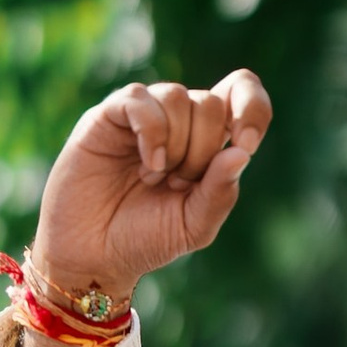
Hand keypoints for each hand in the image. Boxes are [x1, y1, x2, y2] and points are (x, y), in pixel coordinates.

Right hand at [28, 70, 270, 308]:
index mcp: (206, 140)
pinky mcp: (108, 116)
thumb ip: (220, 193)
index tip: (246, 143)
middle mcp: (177, 121)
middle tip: (178, 184)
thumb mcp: (193, 225)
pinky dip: (153, 132)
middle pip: (211, 103)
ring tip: (155, 179)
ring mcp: (143, 115)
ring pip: (177, 96)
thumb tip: (242, 152)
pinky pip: (139, 99)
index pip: (241, 91)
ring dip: (176, 145)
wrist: (93, 256)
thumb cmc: (144, 239)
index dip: (252, 107)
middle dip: (203, 150)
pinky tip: (149, 165)